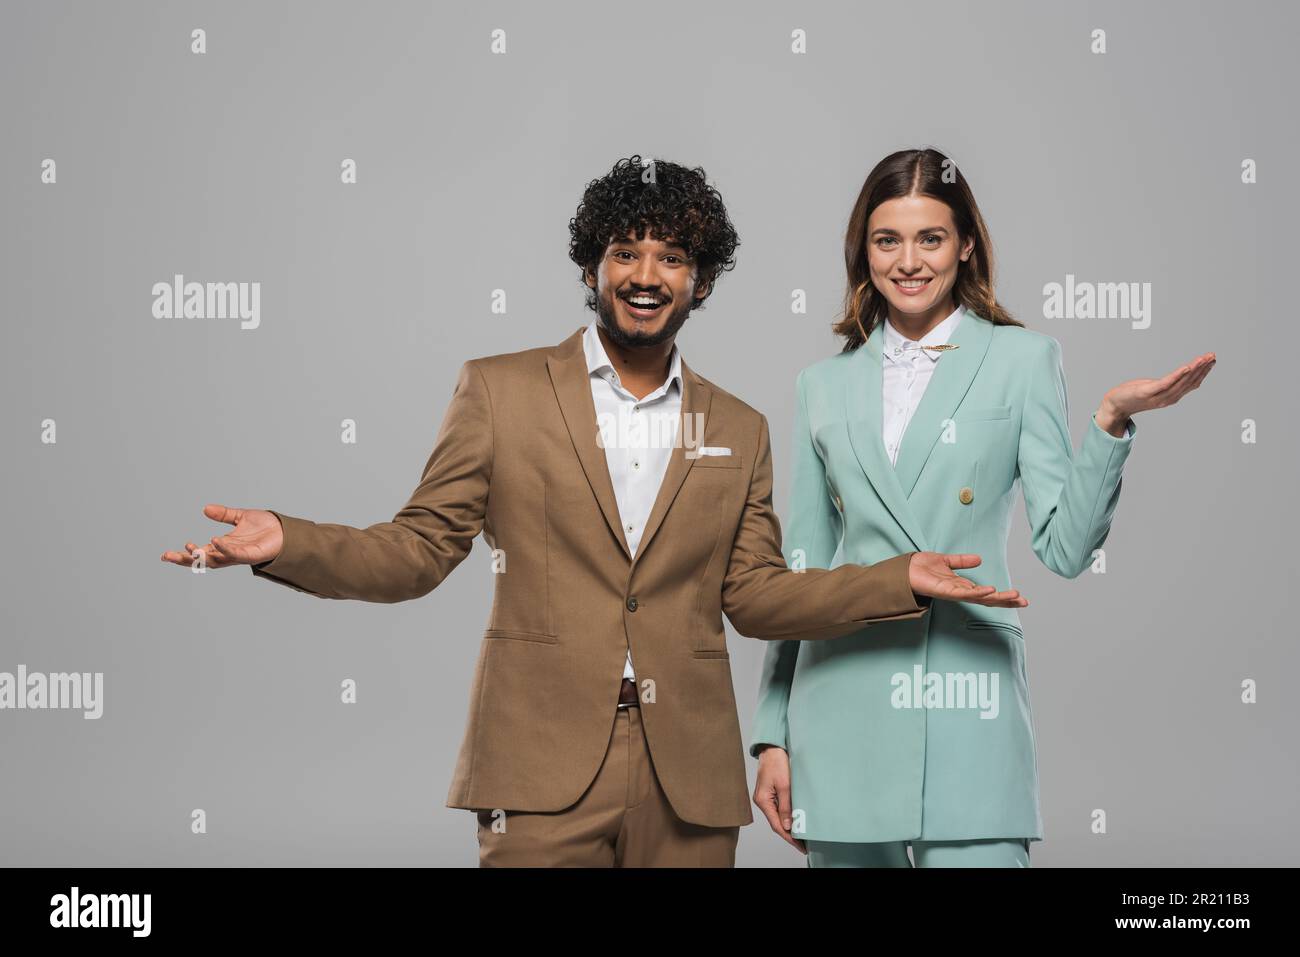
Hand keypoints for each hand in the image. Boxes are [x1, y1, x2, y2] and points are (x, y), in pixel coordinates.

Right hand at [160, 504, 283, 569]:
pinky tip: (215, 541)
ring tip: (190, 548)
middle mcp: (228, 553)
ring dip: (203, 555)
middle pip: (203, 560)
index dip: (184, 554)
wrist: (285, 530)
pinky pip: (235, 553)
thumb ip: (223, 514)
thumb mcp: (239, 517)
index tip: (166, 554)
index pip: (199, 552)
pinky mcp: (251, 555)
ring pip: (216, 560)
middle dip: (185, 559)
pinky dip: (224, 548)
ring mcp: (239, 555)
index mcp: (223, 546)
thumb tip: (205, 508)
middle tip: (168, 556)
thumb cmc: (264, 527)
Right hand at [753, 745, 805, 853]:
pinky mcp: (770, 793)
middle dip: (790, 834)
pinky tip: (795, 820)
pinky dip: (787, 816)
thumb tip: (788, 825)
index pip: (777, 824)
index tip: (799, 846)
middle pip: (776, 822)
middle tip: (803, 845)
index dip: (789, 837)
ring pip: (778, 816)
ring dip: (789, 826)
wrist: (772, 748)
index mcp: (763, 800)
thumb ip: (786, 806)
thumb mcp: (785, 785)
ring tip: (801, 836)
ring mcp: (765, 797)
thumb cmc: (777, 762)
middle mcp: (762, 801)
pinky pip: (778, 809)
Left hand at [908, 552, 1027, 607]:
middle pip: (988, 599)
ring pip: (980, 598)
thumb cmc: (922, 568)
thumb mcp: (947, 561)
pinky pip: (964, 593)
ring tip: (1013, 596)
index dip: (1003, 596)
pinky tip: (989, 590)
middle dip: (1006, 601)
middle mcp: (960, 592)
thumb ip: (962, 561)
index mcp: (963, 586)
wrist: (905, 569)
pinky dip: (977, 593)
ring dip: (997, 598)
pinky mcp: (945, 591)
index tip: (1020, 597)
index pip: (988, 593)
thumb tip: (979, 559)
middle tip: (1024, 601)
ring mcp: (954, 593)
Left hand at [1096, 352, 1215, 435]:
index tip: (1211, 360)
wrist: (1114, 406)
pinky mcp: (1148, 392)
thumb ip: (1167, 384)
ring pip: (1181, 382)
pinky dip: (1178, 375)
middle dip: (1203, 368)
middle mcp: (1168, 398)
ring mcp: (1158, 396)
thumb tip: (1175, 377)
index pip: (1192, 384)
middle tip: (1212, 356)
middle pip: (1190, 382)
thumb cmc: (1132, 395)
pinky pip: (1166, 383)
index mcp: (1170, 397)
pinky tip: (1187, 367)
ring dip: (1195, 369)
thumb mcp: (1153, 388)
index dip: (1203, 372)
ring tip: (1204, 358)